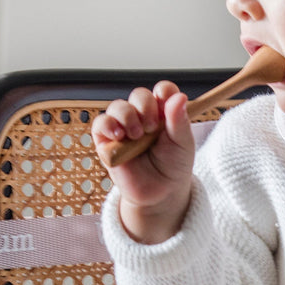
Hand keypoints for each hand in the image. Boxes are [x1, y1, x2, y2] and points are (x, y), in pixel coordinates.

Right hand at [91, 81, 195, 243]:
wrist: (161, 194)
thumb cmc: (173, 167)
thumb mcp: (183, 144)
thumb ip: (180, 121)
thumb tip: (181, 97)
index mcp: (163, 113)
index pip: (162, 91)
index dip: (164, 93)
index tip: (167, 103)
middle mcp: (142, 116)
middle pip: (139, 95)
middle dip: (145, 106)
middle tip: (152, 127)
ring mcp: (124, 127)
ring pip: (119, 107)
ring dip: (127, 116)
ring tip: (137, 135)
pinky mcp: (107, 140)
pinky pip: (101, 123)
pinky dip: (108, 125)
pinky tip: (119, 135)